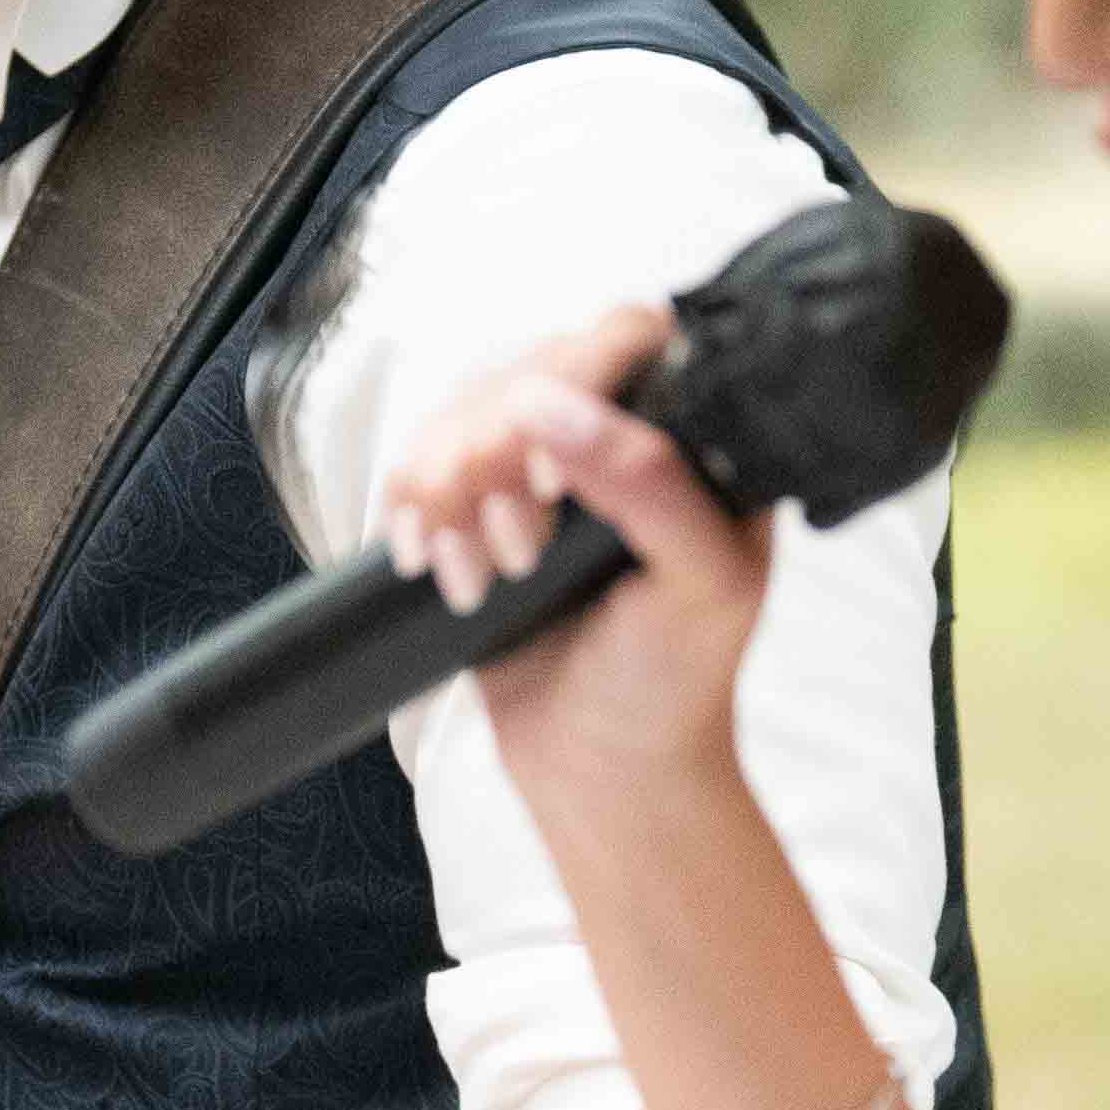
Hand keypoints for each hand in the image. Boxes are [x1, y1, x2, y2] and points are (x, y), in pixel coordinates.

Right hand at [378, 311, 773, 833]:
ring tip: (477, 579)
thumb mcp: (699, 587)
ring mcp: (544, 462)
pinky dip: (410, 504)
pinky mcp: (481, 501)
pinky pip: (420, 456)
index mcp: (697, 435)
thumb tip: (550, 406)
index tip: (553, 479)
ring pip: (463, 406)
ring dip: (448, 490)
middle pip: (529, 364)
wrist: (604, 771)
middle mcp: (621, 430)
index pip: (630, 338)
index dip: (578, 383)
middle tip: (518, 553)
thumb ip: (649, 485)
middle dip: (497, 457)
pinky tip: (428, 560)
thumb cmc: (673, 684)